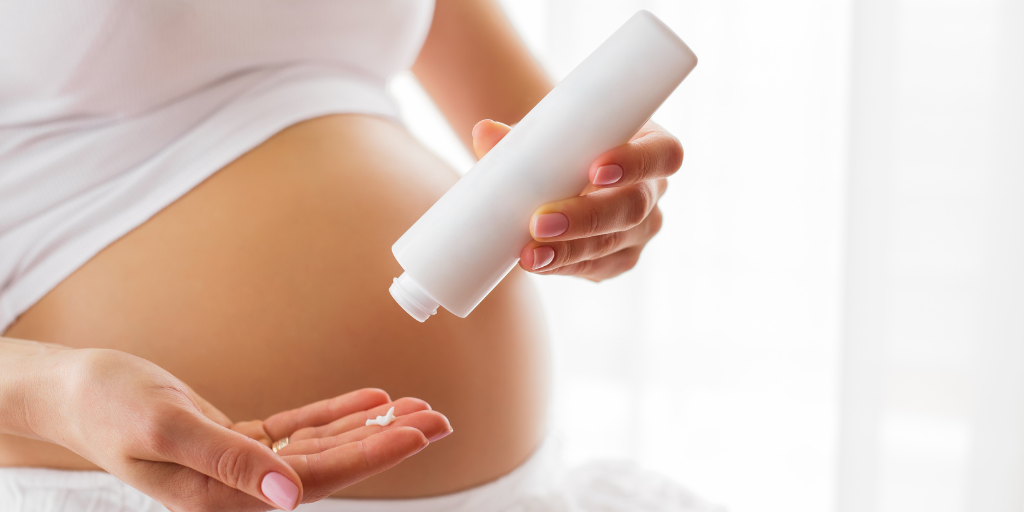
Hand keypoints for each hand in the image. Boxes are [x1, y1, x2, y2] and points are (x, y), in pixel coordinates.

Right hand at [40, 348, 449, 510]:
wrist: (75, 394)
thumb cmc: (109, 408)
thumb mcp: (166, 430)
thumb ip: (229, 463)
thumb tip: (289, 495)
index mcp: (224, 498)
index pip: (318, 478)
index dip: (373, 455)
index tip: (418, 434)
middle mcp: (241, 489)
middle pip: (333, 465)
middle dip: (388, 442)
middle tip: (439, 419)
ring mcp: (243, 466)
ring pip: (323, 446)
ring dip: (371, 426)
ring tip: (418, 408)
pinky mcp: (240, 442)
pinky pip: (300, 428)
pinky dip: (338, 412)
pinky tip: (372, 400)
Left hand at [472, 119, 682, 280]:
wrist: (559, 170)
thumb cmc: (561, 142)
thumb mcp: (547, 133)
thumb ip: (520, 135)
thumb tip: (484, 133)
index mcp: (649, 145)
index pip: (662, 154)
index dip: (635, 164)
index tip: (595, 170)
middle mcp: (653, 191)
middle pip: (633, 208)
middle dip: (586, 217)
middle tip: (540, 222)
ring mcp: (640, 231)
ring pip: (612, 244)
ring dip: (568, 250)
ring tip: (528, 253)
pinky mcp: (619, 259)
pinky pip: (595, 267)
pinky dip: (563, 265)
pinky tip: (538, 263)